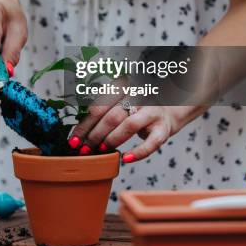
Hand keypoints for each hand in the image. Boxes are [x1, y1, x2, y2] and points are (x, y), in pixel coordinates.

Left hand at [68, 103, 201, 162]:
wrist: (172, 106)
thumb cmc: (138, 107)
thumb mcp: (120, 100)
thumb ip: (103, 110)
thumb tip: (78, 133)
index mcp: (124, 87)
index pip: (99, 106)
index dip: (85, 124)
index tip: (73, 140)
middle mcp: (139, 96)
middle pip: (112, 115)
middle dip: (95, 134)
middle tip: (84, 149)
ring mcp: (152, 111)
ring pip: (129, 125)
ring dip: (112, 140)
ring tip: (100, 150)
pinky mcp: (164, 128)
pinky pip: (151, 143)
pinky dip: (137, 152)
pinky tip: (125, 158)